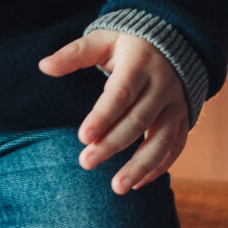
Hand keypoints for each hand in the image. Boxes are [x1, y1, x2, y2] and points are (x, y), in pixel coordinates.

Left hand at [38, 30, 188, 193]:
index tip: (82, 137)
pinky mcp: (184, 119)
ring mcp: (176, 105)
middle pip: (138, 120)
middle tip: (86, 163)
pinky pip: (175, 147)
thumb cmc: (127, 45)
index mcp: (140, 64)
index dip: (102, 116)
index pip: (121, 93)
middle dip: (112, 144)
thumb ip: (74, 54)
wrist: (173, 43)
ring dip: (140, 166)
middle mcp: (163, 86)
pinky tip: (137, 183)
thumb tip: (44, 66)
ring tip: (118, 187)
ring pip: (162, 140)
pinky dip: (158, 167)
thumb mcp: (102, 40)